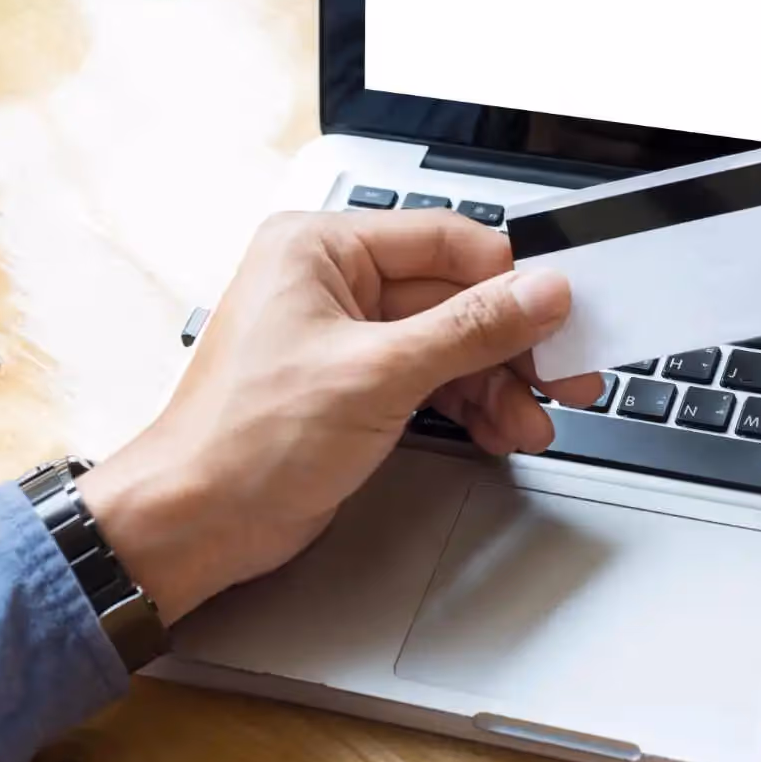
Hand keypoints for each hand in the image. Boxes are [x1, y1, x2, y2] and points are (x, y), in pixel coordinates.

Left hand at [77, 210, 601, 623]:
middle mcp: (331, 284)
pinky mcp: (354, 388)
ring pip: (449, 346)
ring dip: (496, 385)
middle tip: (562, 374)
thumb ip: (471, 329)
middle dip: (510, 345)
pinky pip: (430, 381)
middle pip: (454, 297)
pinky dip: (468, 406)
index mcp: (319, 249)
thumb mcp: (378, 373)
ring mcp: (345, 340)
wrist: (198, 522)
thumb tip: (539, 293)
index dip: (509, 279)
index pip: (445, 240)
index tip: (559, 314)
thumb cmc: (243, 440)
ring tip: (530, 419)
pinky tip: (498, 430)